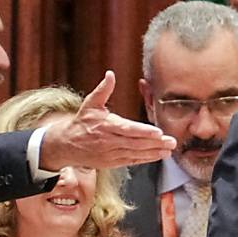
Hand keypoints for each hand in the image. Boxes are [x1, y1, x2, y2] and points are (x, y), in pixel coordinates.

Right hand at [40, 71, 176, 169]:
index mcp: (106, 126)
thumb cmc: (81, 123)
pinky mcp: (112, 162)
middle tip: (171, 142)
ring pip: (135, 154)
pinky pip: (131, 161)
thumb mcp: (90, 104)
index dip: (143, 132)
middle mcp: (109, 141)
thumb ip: (103, 90)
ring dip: (153, 153)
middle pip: (136, 143)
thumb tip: (110, 74)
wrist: (66, 145)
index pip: (128, 129)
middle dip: (155, 143)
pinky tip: (158, 156)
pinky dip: (145, 159)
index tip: (158, 132)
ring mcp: (111, 153)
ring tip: (168, 150)